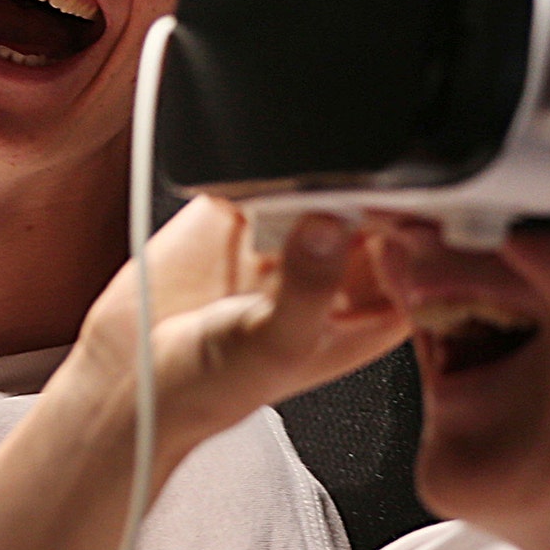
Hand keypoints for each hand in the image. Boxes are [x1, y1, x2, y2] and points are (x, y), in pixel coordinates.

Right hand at [66, 196, 409, 454]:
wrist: (131, 375)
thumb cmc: (210, 389)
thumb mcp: (271, 350)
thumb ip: (307, 289)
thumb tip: (330, 225)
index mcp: (372, 306)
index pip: (419, 249)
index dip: (412, 225)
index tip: (385, 214)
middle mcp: (339, 263)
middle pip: (374, 200)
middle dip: (359, 184)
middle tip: (326, 192)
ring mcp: (289, 229)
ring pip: (322, 173)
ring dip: (306, 167)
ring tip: (278, 195)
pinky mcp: (239, 205)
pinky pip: (259, 164)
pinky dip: (252, 160)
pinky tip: (239, 192)